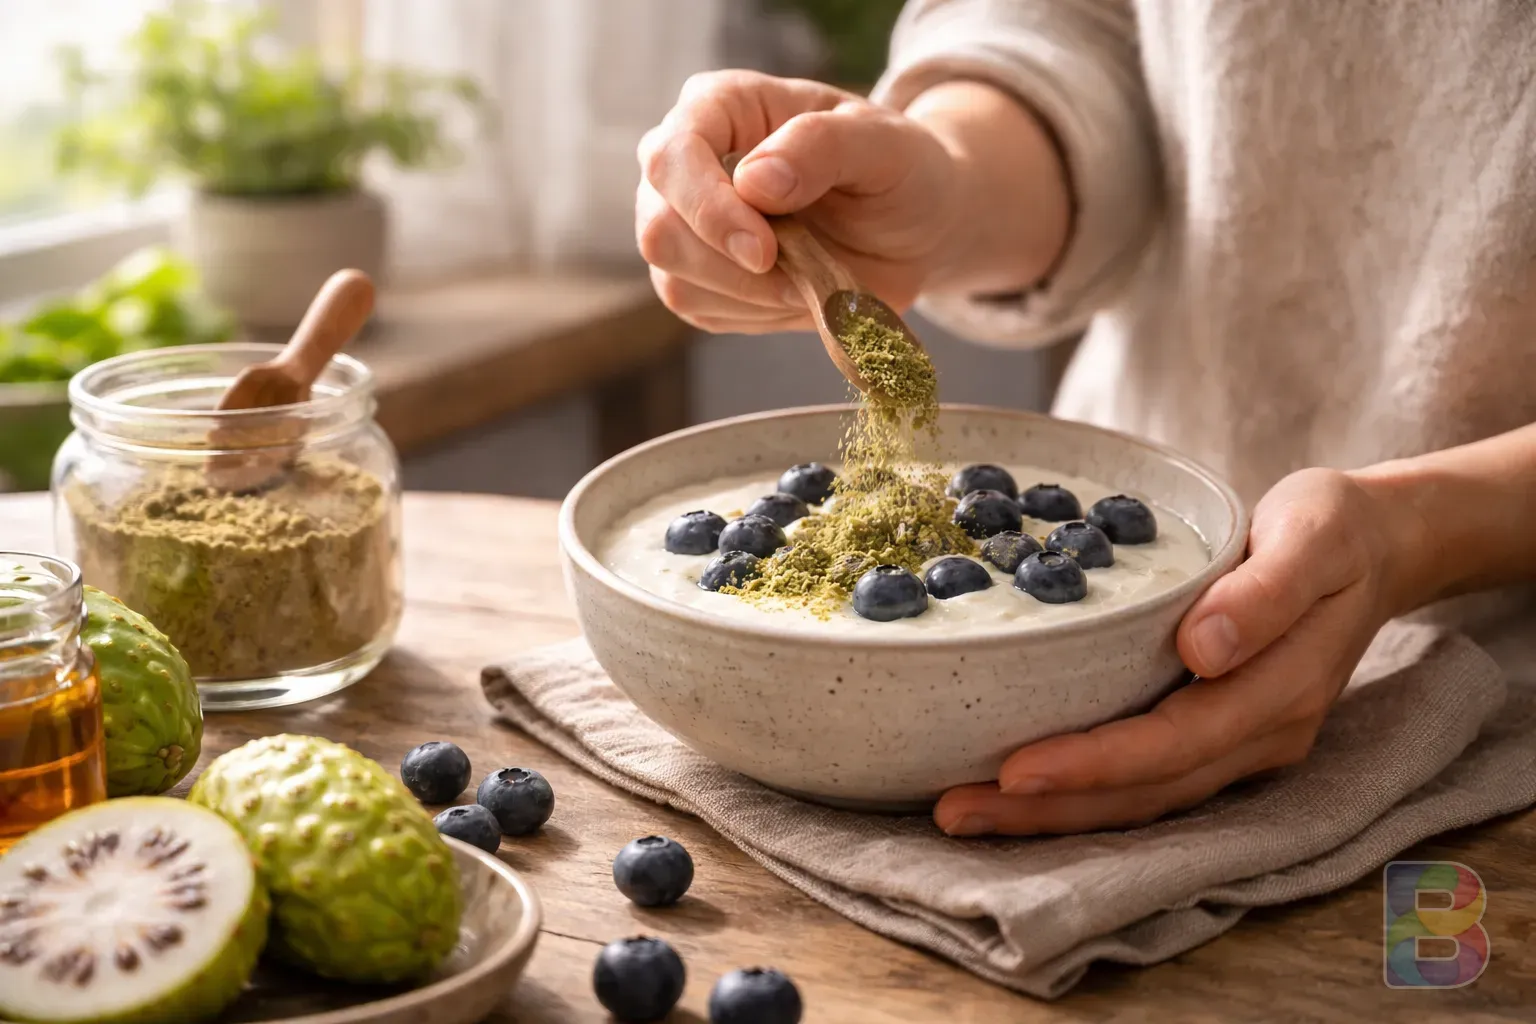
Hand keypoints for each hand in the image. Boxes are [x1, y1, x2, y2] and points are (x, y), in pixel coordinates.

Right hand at [635, 71, 970, 333]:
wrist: (913, 229)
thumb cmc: (898, 171)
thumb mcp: (884, 145)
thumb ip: (822, 146)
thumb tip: (753, 180)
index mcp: (722, 106)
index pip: (672, 155)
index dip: (708, 209)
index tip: (765, 250)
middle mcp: (687, 160)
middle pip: (659, 228)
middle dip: (730, 266)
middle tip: (800, 275)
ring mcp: (685, 222)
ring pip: (674, 278)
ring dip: (751, 294)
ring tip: (810, 275)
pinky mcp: (697, 276)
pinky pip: (700, 309)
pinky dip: (754, 313)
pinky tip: (795, 291)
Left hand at [934, 467, 1429, 836]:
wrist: (1372, 547)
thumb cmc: (1334, 529)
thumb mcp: (1313, 535)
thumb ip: (1264, 592)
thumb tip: (1201, 649)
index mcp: (1281, 691)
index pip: (1173, 743)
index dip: (1094, 763)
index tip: (1014, 769)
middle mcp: (1261, 735)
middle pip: (1145, 791)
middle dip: (1048, 809)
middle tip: (953, 810)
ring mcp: (1241, 745)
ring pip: (1141, 799)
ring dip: (1053, 814)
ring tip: (965, 812)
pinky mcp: (1218, 736)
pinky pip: (1145, 781)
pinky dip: (1081, 793)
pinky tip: (1018, 791)